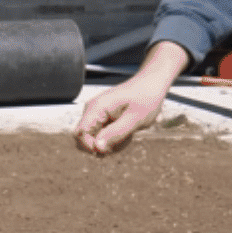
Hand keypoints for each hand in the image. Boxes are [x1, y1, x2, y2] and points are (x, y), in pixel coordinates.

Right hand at [74, 41, 189, 155]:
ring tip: (129, 133)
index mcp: (97, 107)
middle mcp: (92, 110)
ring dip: (112, 144)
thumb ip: (116, 133)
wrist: (152, 84)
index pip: (79, 134)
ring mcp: (96, 114)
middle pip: (85, 140)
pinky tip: (126, 132)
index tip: (111, 148)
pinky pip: (102, 137)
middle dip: (104, 147)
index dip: (92, 146)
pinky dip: (115, 139)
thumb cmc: (146, 98)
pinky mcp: (102, 119)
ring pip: (95, 141)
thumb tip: (97, 148)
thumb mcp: (135, 119)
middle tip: (124, 139)